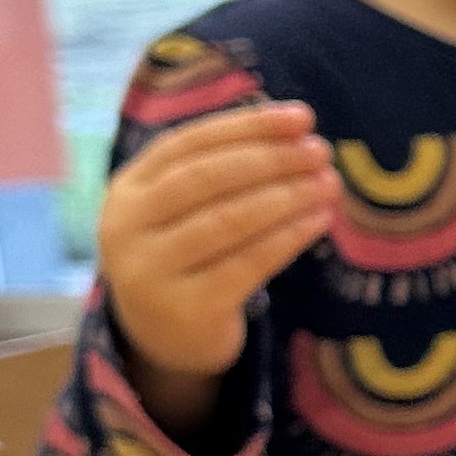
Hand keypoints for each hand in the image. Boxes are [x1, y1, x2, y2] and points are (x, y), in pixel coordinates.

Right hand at [98, 99, 336, 428]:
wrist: (164, 338)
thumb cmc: (188, 255)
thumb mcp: (185, 208)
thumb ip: (224, 168)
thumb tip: (296, 128)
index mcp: (128, 188)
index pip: (190, 143)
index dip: (248, 126)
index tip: (301, 117)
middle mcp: (127, 226)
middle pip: (206, 178)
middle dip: (270, 159)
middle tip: (320, 151)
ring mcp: (151, 271)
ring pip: (227, 220)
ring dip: (286, 196)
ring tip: (328, 183)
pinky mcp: (186, 309)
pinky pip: (246, 264)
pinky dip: (288, 237)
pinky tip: (319, 220)